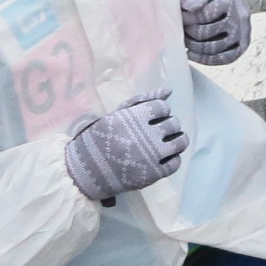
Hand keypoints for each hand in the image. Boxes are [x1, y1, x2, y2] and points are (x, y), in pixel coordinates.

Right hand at [62, 94, 186, 205]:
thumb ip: (142, 101)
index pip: (162, 107)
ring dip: (176, 140)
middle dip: (165, 125)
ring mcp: (151, 156)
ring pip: (181, 142)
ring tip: (166, 143)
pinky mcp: (153, 174)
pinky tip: (161, 158)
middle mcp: (144, 136)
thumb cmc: (99, 140)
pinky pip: (176, 163)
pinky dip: (171, 159)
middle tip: (154, 133)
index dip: (157, 111)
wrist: (84, 172)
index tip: (149, 118)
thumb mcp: (115, 116)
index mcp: (132, 119)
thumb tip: (169, 90)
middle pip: (173, 123)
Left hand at [177, 0, 250, 65]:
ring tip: (186, 40)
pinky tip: (193, 53)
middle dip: (189, 34)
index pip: (204, 16)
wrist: (215, 3)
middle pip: (207, 33)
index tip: (179, 18)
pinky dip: (205, 59)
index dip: (186, 20)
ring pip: (214, 48)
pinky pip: (224, 58)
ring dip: (194, 47)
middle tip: (182, 30)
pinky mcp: (242, 46)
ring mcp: (244, 31)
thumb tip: (194, 6)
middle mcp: (242, 14)